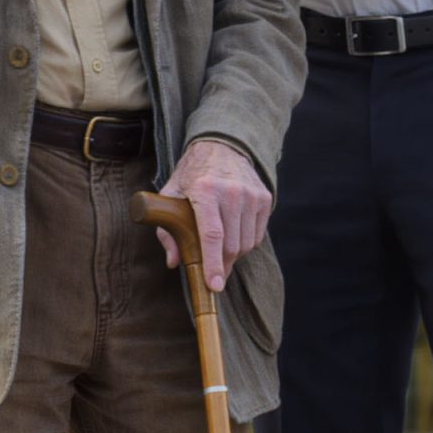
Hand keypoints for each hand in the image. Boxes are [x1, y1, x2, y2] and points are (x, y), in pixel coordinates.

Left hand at [157, 139, 271, 291]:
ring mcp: (252, 195)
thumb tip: (174, 261)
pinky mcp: (265, 198)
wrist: (221, 147)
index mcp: (205, 190)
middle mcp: (232, 192)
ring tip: (220, 248)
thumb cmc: (191, 176)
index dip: (213, 264)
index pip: (212, 236)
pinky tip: (233, 234)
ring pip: (246, 243)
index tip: (214, 285)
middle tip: (213, 272)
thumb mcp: (170, 195)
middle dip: (221, 265)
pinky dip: (245, 243)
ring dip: (233, 255)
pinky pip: (257, 235)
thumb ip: (167, 230)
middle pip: (231, 245)